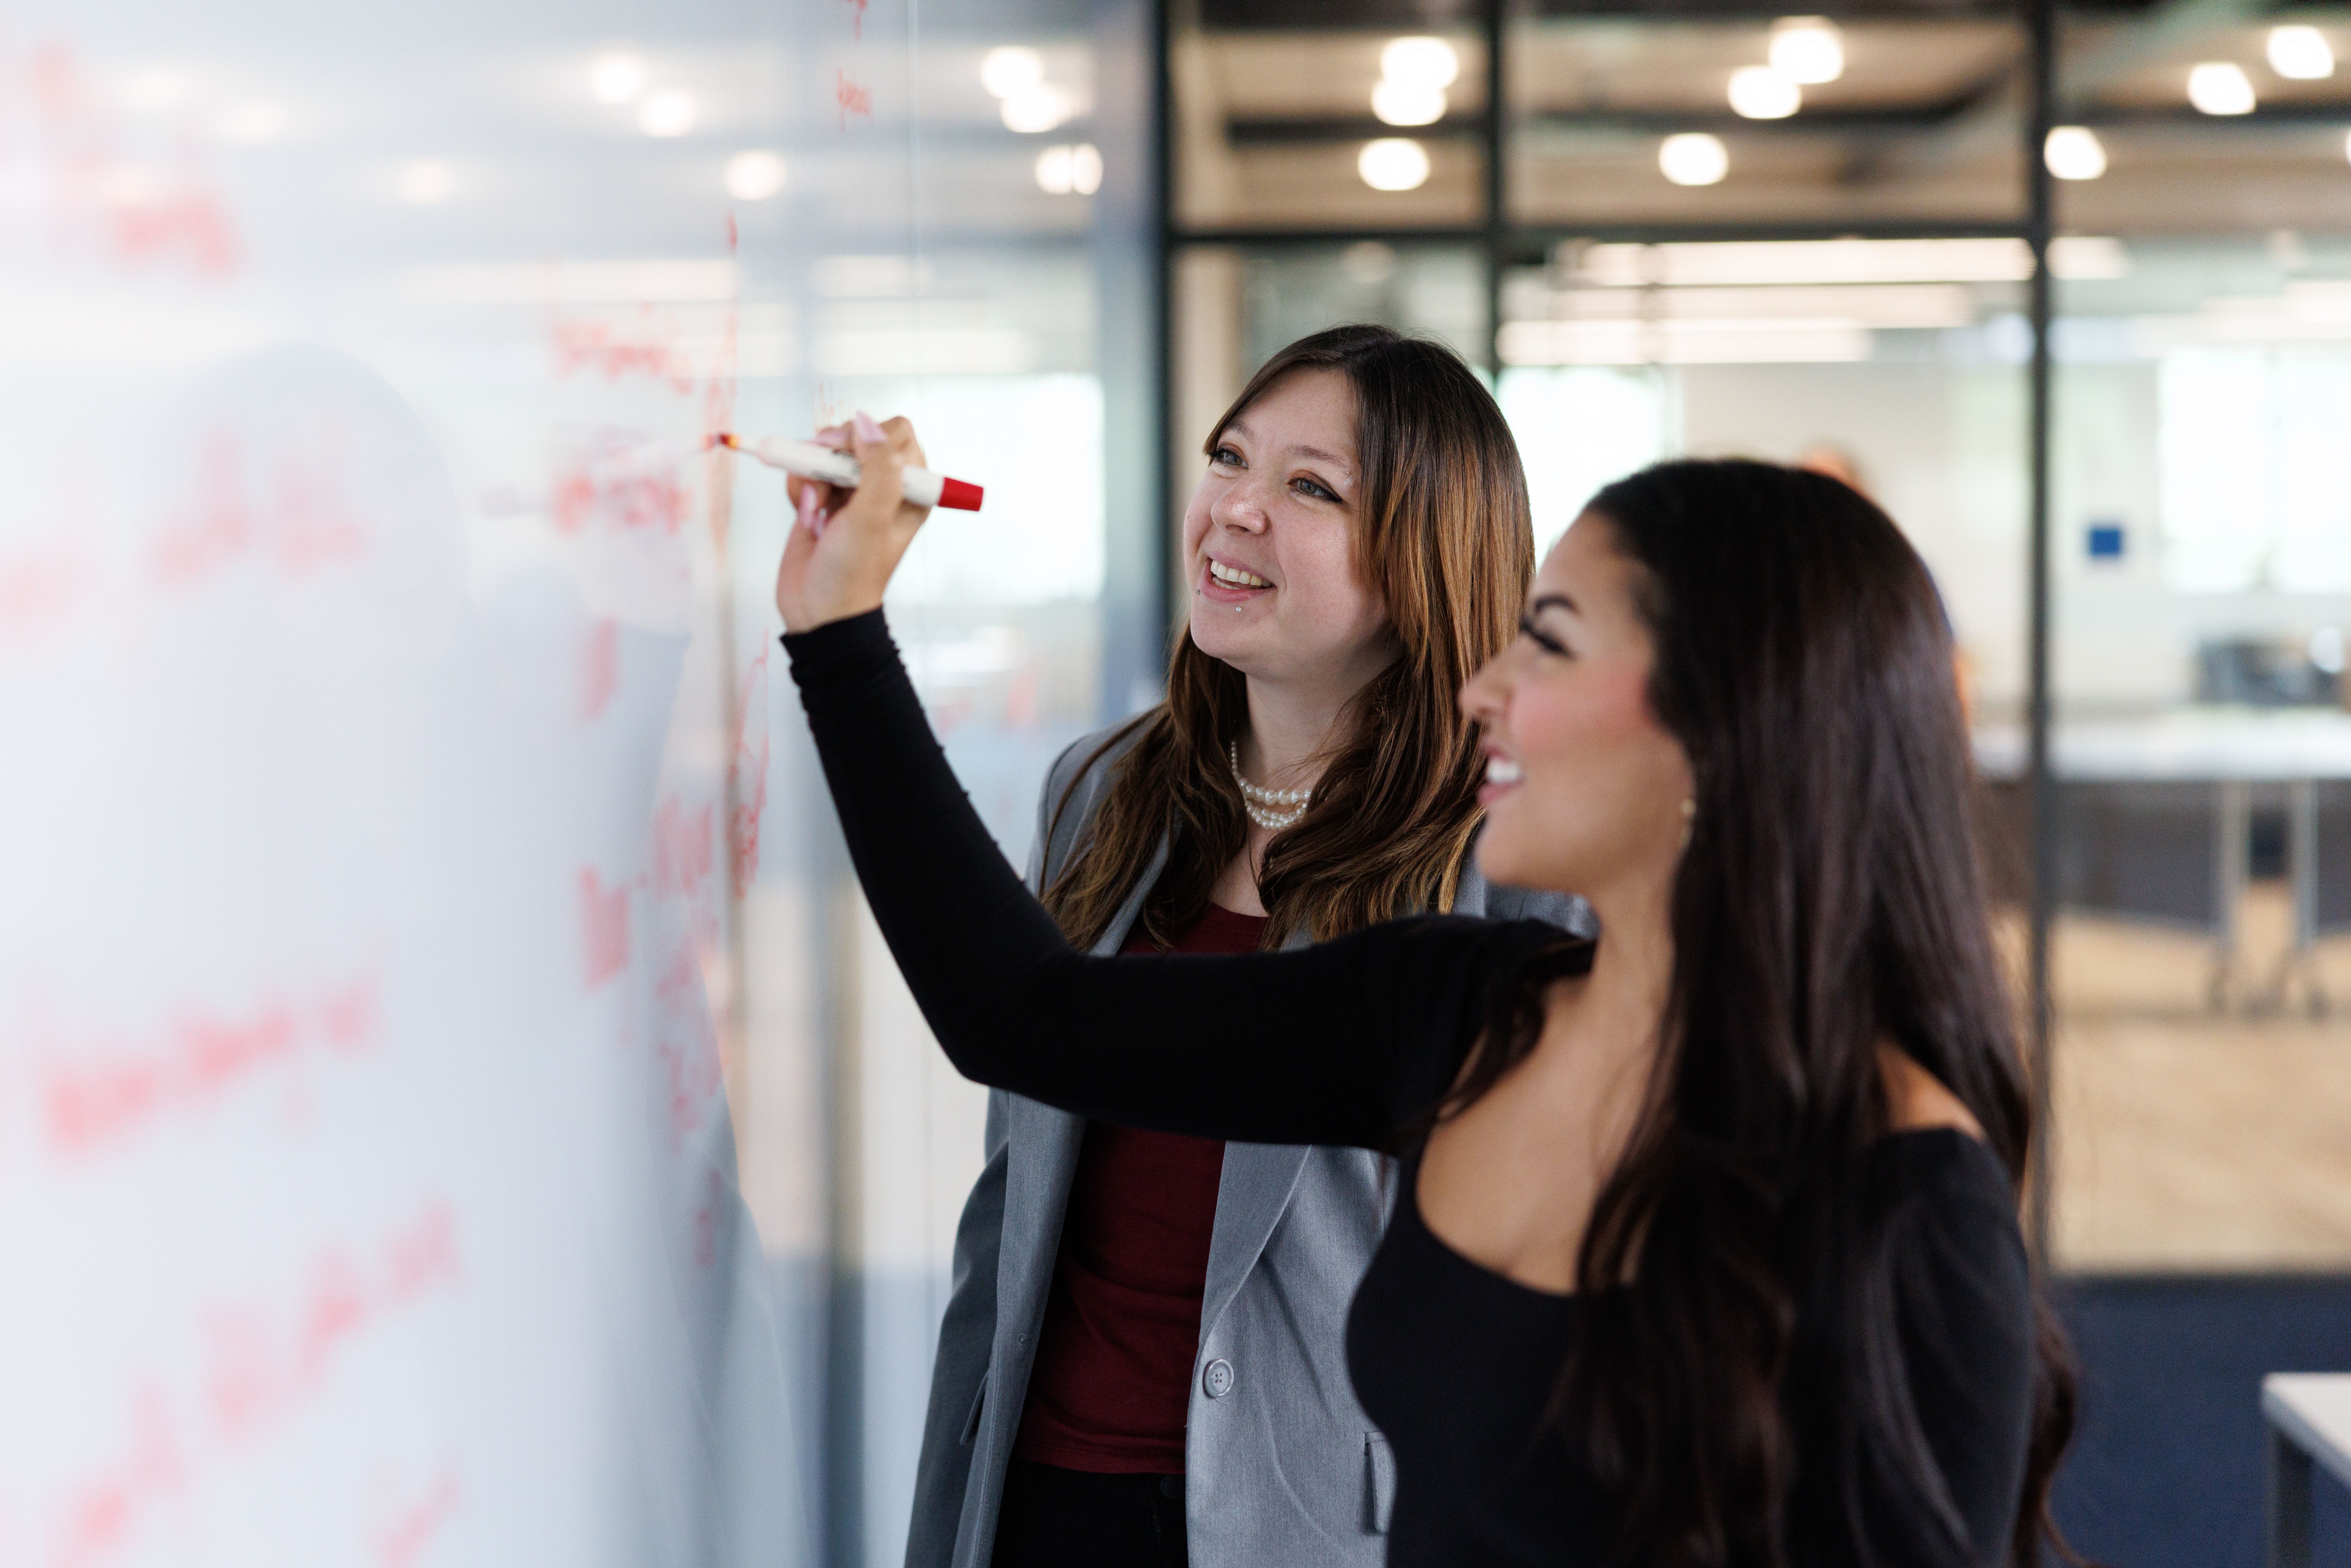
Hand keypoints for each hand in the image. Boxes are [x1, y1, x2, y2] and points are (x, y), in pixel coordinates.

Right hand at [773, 410, 931, 630]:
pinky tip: (804, 514)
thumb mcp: (871, 519)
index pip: (896, 434)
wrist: (818, 611)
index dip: (869, 438)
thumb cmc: (851, 574)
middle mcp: (884, 486)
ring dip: (812, 474)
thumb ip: (878, 470)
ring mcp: (852, 492)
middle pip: (857, 436)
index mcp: (911, 490)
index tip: (848, 460)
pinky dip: (798, 485)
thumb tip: (867, 423)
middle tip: (825, 484)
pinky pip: (806, 469)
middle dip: (834, 455)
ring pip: (827, 451)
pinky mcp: (823, 498)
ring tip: (815, 510)